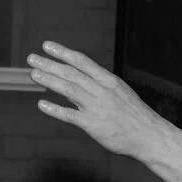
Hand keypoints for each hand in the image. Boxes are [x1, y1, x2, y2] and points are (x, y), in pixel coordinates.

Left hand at [27, 41, 174, 159]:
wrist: (149, 135)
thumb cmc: (135, 115)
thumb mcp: (120, 93)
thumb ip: (99, 87)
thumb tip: (76, 82)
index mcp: (109, 81)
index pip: (82, 61)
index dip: (62, 52)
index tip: (47, 46)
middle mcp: (101, 90)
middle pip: (71, 73)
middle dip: (49, 64)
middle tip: (32, 59)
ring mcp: (97, 107)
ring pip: (68, 89)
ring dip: (49, 80)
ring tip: (33, 74)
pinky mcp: (93, 124)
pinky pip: (70, 115)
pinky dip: (55, 109)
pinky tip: (42, 105)